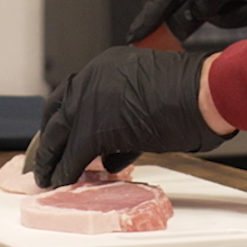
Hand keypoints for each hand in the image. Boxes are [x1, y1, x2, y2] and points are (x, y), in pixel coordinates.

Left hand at [31, 46, 232, 187]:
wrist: (201, 93)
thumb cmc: (191, 92)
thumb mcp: (148, 95)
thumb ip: (124, 116)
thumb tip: (111, 151)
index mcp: (106, 65)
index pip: (72, 91)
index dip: (64, 116)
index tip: (59, 133)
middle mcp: (93, 78)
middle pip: (58, 110)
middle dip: (50, 138)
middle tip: (45, 157)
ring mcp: (91, 102)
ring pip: (60, 133)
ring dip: (54, 157)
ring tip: (50, 175)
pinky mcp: (95, 129)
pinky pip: (73, 155)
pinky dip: (66, 171)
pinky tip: (63, 181)